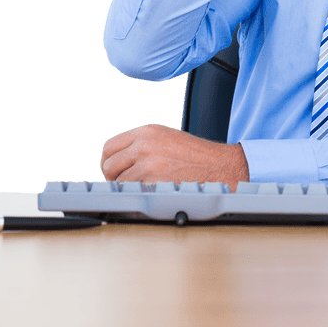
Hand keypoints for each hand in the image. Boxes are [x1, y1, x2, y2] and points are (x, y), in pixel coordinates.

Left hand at [100, 123, 249, 190]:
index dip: (108, 161)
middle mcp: (144, 144)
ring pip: (119, 181)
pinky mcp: (152, 181)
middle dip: (113, 177)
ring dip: (127, 188)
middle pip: (109, 165)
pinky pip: (132, 192)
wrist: (218, 166)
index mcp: (146, 131)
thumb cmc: (195, 155)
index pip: (110, 147)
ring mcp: (147, 163)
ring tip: (144, 187)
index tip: (113, 170)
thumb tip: (120, 159)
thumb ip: (142, 144)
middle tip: (124, 183)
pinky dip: (138, 195)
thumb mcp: (166, 137)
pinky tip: (151, 192)